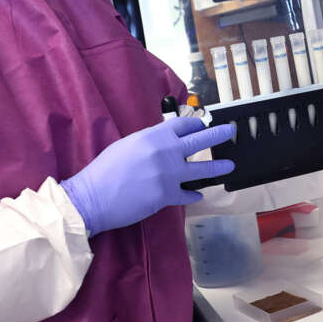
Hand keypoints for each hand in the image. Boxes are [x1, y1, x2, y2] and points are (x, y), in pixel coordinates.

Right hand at [61, 116, 234, 234]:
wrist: (92, 197)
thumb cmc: (104, 170)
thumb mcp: (126, 145)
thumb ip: (149, 142)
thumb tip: (163, 143)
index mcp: (153, 136)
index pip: (181, 125)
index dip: (194, 124)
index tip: (203, 125)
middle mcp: (165, 152)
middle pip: (199, 140)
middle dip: (218, 135)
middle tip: (230, 131)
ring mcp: (169, 174)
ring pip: (202, 169)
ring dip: (217, 167)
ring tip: (229, 165)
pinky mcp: (167, 195)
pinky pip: (187, 193)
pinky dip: (193, 194)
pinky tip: (198, 195)